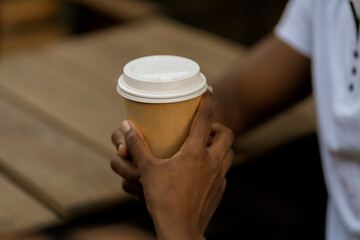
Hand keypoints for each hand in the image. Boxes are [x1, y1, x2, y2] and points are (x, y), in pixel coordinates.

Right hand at [111, 89, 233, 239]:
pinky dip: (218, 165)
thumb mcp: (148, 170)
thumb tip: (125, 126)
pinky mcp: (220, 190)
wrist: (180, 229)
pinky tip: (203, 171)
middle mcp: (212, 161)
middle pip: (227, 135)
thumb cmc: (164, 199)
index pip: (206, 119)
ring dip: (221, 146)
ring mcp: (219, 177)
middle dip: (219, 127)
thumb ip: (137, 146)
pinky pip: (224, 171)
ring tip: (206, 147)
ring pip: (230, 153)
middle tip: (204, 130)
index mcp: (196, 152)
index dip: (208, 102)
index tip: (209, 90)